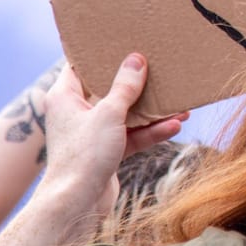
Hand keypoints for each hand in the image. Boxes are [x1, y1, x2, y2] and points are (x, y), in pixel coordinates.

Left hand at [37, 55, 185, 228]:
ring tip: (179, 105)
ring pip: (126, 114)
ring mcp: (93, 133)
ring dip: (152, 111)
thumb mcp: (109, 114)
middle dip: (138, 84)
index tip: (124, 41)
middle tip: (159, 68)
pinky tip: (175, 126)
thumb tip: (136, 59)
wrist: (76, 204)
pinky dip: (151, 132)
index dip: (101, 53)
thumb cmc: (83, 155)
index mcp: (65, 97)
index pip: (81, 66)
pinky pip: (132, 135)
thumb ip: (124, 86)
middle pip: (110, 89)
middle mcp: (77, 112)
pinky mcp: (107, 151)